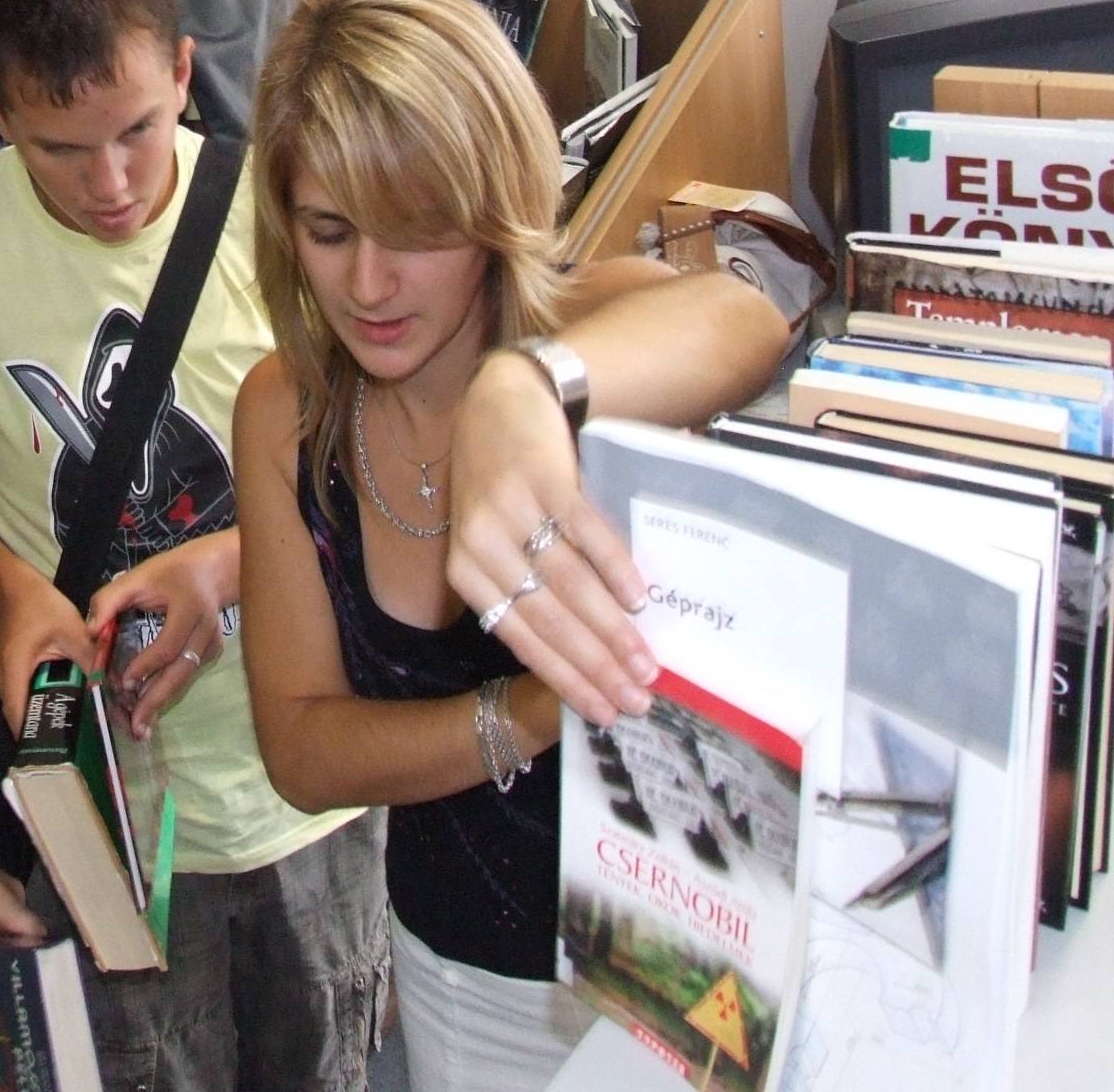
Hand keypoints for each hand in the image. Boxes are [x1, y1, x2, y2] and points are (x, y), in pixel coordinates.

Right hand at [0, 569, 101, 735]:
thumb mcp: (72, 630)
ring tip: (70, 724)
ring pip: (19, 707)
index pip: (18, 715)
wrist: (15, 589)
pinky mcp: (0, 677)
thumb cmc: (42, 607)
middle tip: (75, 741)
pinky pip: (18, 697)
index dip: (35, 737)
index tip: (58, 753)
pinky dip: (35, 701)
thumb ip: (91, 660)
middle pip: (20, 715)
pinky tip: (57, 701)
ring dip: (41, 713)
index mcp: (13, 668)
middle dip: (45, 727)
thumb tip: (112, 689)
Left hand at [88, 532, 237, 740]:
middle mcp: (206, 630)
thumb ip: (109, 600)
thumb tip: (91, 632)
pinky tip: (150, 706)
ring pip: (185, 678)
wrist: (209, 571)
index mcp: (189, 608)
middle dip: (157, 699)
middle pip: (181, 671)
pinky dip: (168, 690)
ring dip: (162, 701)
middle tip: (136, 725)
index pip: (168, 645)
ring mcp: (213, 644)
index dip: (146, 665)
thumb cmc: (168, 573)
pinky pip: (187, 674)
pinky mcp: (213, 653)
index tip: (124, 682)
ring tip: (141, 727)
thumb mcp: (137, 577)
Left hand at [444, 351, 655, 728]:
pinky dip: (613, 566)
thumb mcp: (489, 538)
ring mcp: (511, 508)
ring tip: (647, 662)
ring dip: (611, 628)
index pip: (519, 637)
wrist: (498, 399)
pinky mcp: (542, 477)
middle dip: (595, 666)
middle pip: (545, 618)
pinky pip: (581, 531)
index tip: (601, 713)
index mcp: (466, 569)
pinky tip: (639, 597)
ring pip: (566, 583)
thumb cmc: (499, 482)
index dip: (563, 678)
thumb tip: (579, 655)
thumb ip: (520, 587)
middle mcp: (481, 543)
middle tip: (637, 700)